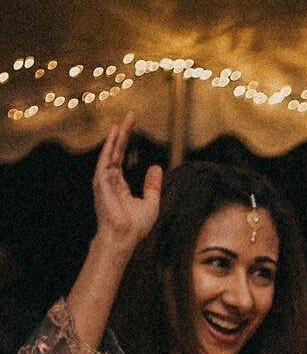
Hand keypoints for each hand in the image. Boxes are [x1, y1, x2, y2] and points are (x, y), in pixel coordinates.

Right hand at [92, 113, 160, 251]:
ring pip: (111, 153)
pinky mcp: (102, 183)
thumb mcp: (151, 203)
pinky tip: (115, 134)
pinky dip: (110, 147)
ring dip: (117, 136)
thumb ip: (152, 185)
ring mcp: (104, 181)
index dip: (127, 141)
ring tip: (124, 120)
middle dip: (123, 133)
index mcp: (119, 185)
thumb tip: (157, 167)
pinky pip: (106, 160)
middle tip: (131, 115)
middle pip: (116, 151)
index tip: (133, 125)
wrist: (124, 239)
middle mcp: (109, 180)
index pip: (122, 157)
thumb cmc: (136, 227)